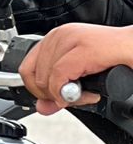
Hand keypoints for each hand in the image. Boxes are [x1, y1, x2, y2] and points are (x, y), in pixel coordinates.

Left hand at [18, 23, 132, 114]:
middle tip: (76, 97)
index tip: (57, 98)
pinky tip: (90, 94)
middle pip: (33, 77)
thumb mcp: (80, 78)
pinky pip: (59, 78)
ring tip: (87, 93)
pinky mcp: (83, 49)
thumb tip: (41, 108)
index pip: (27, 69)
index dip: (39, 91)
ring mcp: (69, 39)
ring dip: (66, 96)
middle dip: (53, 95)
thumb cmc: (115, 60)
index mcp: (55, 39)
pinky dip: (72, 94)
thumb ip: (58, 92)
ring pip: (45, 79)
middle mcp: (59, 35)